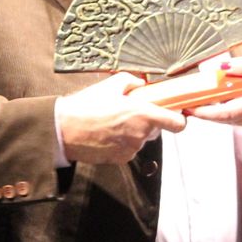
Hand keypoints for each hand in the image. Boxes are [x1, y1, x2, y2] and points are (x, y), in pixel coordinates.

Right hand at [56, 72, 186, 163]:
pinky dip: (122, 143)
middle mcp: (141, 135)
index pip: (177, 124)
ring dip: (133, 132)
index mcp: (143, 115)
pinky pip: (129, 149)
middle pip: (157, 130)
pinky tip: (106, 134)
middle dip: (148, 122)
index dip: (177, 119)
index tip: (172, 114)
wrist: (63, 130)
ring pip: (141, 140)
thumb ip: (132, 81)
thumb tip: (142, 84)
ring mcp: (131, 149)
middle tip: (129, 112)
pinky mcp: (121, 159)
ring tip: (112, 122)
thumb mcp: (110, 84)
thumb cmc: (86, 106)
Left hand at [188, 56, 241, 129]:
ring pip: (239, 119)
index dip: (203, 111)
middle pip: (228, 118)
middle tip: (195, 100)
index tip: (188, 108)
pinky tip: (238, 96)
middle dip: (210, 111)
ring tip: (212, 96)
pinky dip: (239, 109)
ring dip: (224, 110)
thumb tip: (221, 68)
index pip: (222, 114)